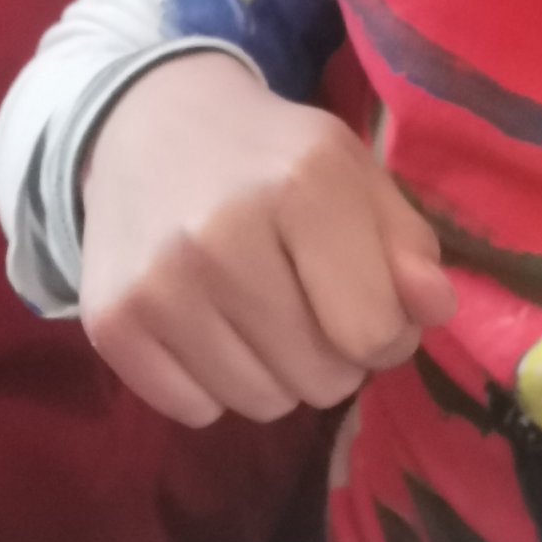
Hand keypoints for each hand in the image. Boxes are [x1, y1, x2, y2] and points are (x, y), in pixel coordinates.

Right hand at [79, 52, 455, 426]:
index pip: (372, 333)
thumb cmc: (266, 160)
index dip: (382, 334)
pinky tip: (203, 331)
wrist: (144, 131)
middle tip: (303, 310)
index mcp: (301, 184)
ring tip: (253, 321)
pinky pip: (196, 410)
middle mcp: (222, 235)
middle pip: (319, 379)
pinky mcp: (111, 325)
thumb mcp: (352, 176)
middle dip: (327, 358)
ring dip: (271, 376)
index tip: (361, 305)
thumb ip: (406, 246)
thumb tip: (429, 312)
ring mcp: (159, 285)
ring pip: (259, 403)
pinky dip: (210, 387)